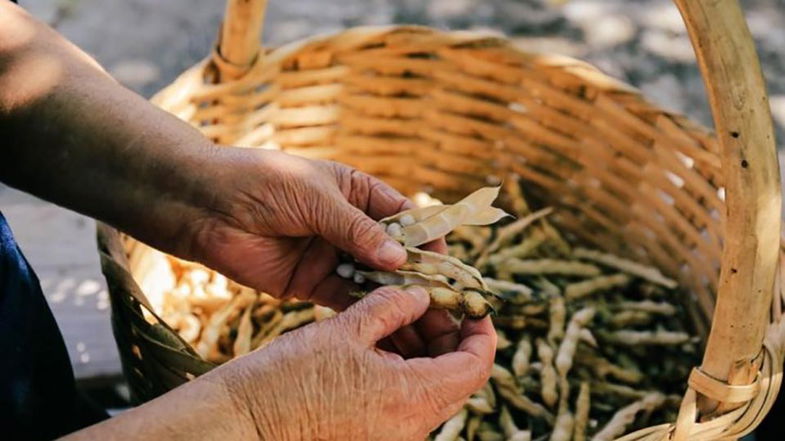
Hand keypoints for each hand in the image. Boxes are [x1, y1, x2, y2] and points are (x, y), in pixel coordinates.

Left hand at [177, 147, 449, 311]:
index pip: (404, 217)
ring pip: (374, 281)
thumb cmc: (261, 183)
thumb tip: (400, 259)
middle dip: (417, 277)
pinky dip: (366, 312)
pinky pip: (346, 299)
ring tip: (424, 321)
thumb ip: (357, 229)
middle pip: (394, 254)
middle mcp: (350, 226)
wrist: (203, 206)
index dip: (426, 239)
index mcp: (357, 193)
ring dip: (397, 300)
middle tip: (442, 303)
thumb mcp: (315, 198)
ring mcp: (332, 256)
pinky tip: (387, 325)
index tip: (444, 264)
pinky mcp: (311, 283)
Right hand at [217, 286, 495, 440]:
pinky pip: (403, 400)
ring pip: (428, 387)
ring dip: (422, 349)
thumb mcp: (344, 331)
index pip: (475, 366)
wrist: (242, 425)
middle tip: (427, 300)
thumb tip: (420, 295)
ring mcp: (391, 436)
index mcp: (412, 398)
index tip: (473, 305)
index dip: (481, 332)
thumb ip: (390, 307)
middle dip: (446, 334)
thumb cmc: (287, 378)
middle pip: (454, 377)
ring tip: (398, 312)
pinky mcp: (371, 436)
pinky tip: (380, 338)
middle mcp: (410, 426)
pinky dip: (401, 367)